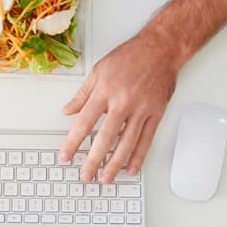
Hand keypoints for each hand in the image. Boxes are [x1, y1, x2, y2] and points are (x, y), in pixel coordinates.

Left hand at [59, 31, 178, 182]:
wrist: (161, 48)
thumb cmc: (130, 56)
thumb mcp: (99, 70)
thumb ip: (82, 94)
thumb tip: (67, 110)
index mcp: (105, 91)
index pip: (84, 122)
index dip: (73, 142)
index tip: (66, 156)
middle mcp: (123, 102)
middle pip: (105, 138)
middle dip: (93, 160)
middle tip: (86, 176)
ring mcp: (141, 109)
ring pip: (127, 143)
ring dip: (115, 163)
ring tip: (106, 178)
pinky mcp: (156, 113)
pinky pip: (147, 139)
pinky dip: (138, 156)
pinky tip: (131, 168)